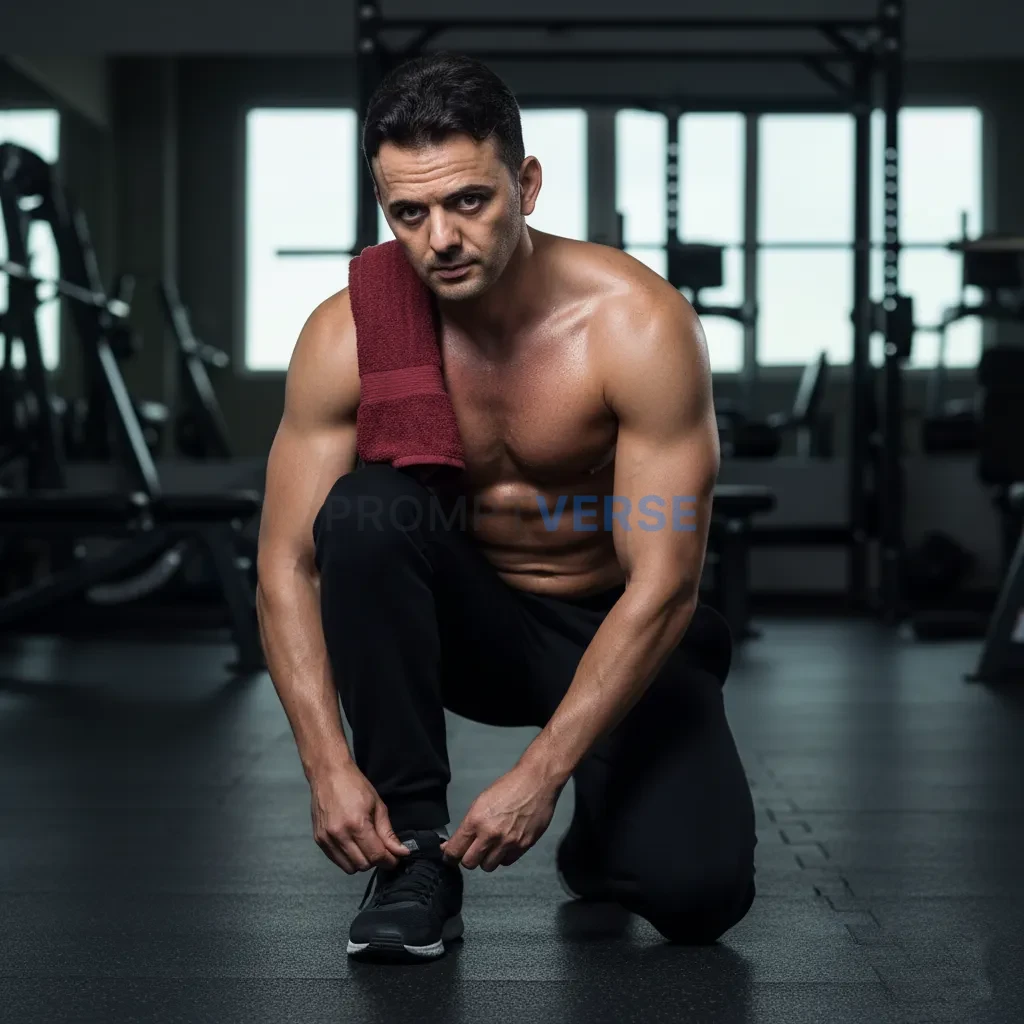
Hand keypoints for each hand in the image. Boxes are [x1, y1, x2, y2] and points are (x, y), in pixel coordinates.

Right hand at [309, 763, 409, 873]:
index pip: (376, 856)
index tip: (395, 858)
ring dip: (361, 862)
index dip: (389, 860)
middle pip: (363, 865)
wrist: (328, 774)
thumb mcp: (378, 805)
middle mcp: (339, 835)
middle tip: (382, 850)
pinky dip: (347, 858)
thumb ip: (388, 832)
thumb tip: (402, 852)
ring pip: (349, 868)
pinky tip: (353, 845)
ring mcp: (326, 839)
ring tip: (366, 847)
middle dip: (376, 860)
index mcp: (357, 824)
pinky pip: (336, 860)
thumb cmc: (355, 785)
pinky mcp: (318, 840)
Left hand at [441, 764, 561, 871]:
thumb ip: (467, 826)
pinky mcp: (523, 846)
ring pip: (488, 866)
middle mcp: (490, 834)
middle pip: (469, 863)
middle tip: (470, 851)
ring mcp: (508, 842)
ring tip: (490, 847)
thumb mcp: (480, 802)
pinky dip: (503, 857)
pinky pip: (506, 862)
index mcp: (476, 820)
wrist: (536, 782)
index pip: (455, 850)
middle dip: (467, 858)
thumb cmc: (507, 787)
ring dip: (486, 859)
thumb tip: (452, 844)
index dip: (449, 856)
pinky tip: (504, 844)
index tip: (449, 856)